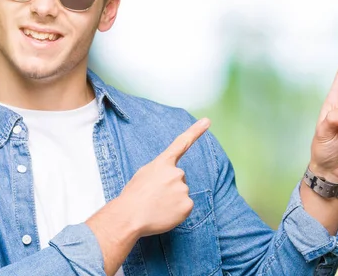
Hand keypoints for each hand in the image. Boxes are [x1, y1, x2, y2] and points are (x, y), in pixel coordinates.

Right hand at [119, 118, 210, 237]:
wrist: (129, 216)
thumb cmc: (133, 196)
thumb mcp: (144, 174)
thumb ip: (160, 171)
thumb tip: (170, 180)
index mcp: (163, 163)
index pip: (181, 143)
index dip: (196, 131)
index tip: (207, 121)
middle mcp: (176, 173)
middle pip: (179, 179)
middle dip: (169, 187)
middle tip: (154, 196)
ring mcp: (183, 189)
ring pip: (181, 194)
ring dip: (172, 200)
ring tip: (156, 206)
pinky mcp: (187, 205)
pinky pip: (185, 207)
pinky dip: (176, 211)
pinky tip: (164, 213)